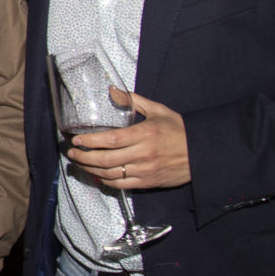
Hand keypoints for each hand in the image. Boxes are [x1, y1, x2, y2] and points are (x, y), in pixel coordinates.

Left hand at [67, 87, 191, 189]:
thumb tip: (113, 90)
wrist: (202, 152)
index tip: (76, 139)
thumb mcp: (158, 110)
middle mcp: (143, 154)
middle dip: (84, 157)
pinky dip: (105, 181)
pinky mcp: (148, 182)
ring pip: (110, 174)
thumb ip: (133, 101)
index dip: (90, 141)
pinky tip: (97, 175)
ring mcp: (145, 170)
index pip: (111, 139)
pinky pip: (121, 185)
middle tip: (72, 152)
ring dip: (91, 169)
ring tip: (79, 163)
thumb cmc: (179, 130)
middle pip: (106, 159)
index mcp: (145, 134)